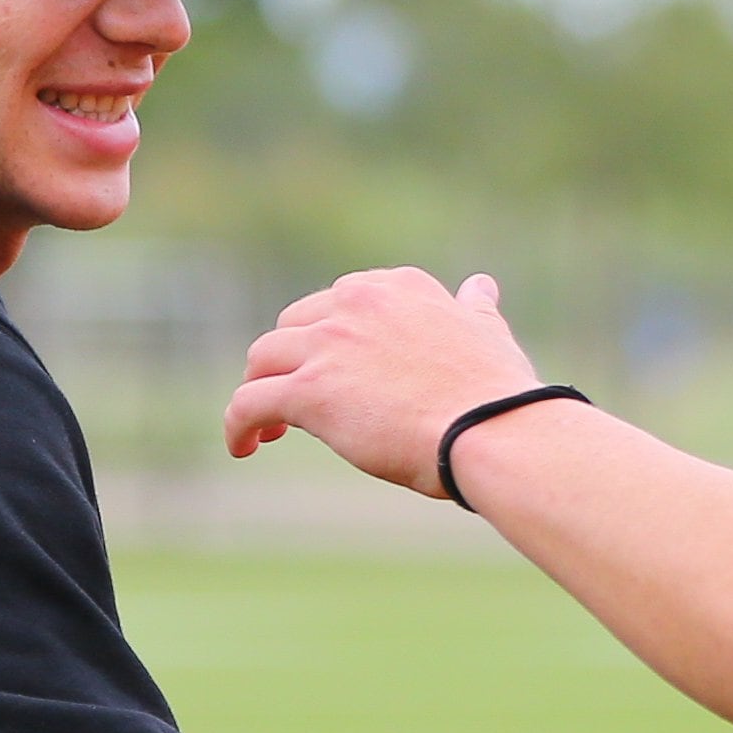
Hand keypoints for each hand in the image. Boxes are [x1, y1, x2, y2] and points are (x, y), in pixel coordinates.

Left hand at [224, 267, 540, 486]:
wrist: (489, 431)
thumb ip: (474, 307)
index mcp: (398, 288)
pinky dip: (237, 424)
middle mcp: (357, 304)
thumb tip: (481, 285)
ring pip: (263, 358)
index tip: (338, 369)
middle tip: (296, 401)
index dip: (331, 337)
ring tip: (269, 428)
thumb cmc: (495, 394)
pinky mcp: (308, 390)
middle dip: (290, 360)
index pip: (341, 302)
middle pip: (294, 326)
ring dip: (259, 389)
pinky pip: (248, 402)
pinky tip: (243, 446)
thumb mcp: (487, 332)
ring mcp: (329, 344)